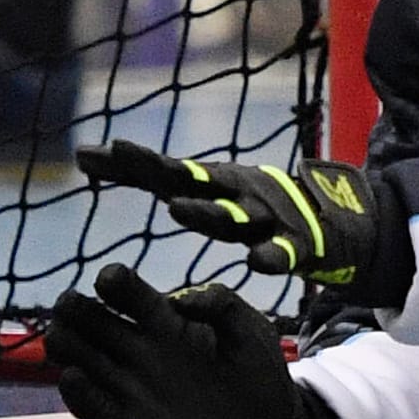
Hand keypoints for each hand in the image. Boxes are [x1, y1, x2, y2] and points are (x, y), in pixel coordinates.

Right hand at [45, 263, 347, 418]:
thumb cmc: (259, 375)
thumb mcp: (250, 329)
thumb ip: (221, 304)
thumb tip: (181, 299)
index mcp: (164, 319)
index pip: (127, 292)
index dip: (113, 282)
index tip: (109, 280)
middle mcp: (140, 349)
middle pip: (92, 322)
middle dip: (77, 310)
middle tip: (70, 306)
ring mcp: (132, 387)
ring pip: (83, 360)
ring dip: (68, 347)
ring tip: (63, 340)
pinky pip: (96, 408)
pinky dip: (81, 395)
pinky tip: (74, 378)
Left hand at [76, 139, 410, 306]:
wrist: (332, 218)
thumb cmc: (250, 204)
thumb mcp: (200, 187)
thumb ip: (150, 174)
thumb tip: (86, 155)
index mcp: (211, 182)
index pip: (163, 170)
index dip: (128, 163)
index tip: (90, 155)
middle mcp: (236, 192)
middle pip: (193, 180)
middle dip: (159, 171)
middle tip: (125, 157)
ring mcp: (268, 216)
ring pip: (233, 216)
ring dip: (205, 213)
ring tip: (177, 209)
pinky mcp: (298, 244)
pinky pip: (284, 252)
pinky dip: (272, 256)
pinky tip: (258, 263)